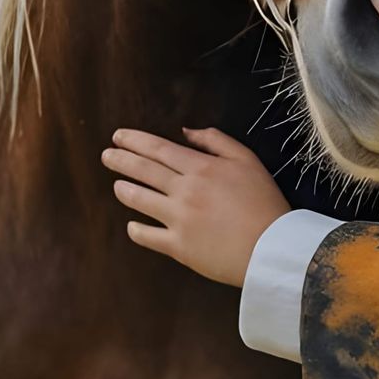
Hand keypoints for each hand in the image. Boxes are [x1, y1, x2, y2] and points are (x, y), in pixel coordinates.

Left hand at [102, 126, 290, 286]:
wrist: (272, 247)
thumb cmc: (264, 202)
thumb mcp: (248, 160)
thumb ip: (216, 141)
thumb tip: (185, 132)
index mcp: (201, 168)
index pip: (159, 149)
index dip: (135, 141)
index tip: (118, 136)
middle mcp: (185, 190)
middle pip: (144, 170)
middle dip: (121, 160)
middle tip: (106, 155)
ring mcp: (178, 219)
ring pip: (140, 200)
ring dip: (125, 190)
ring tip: (118, 185)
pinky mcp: (178, 246)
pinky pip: (147, 235)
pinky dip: (135, 229)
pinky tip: (132, 225)